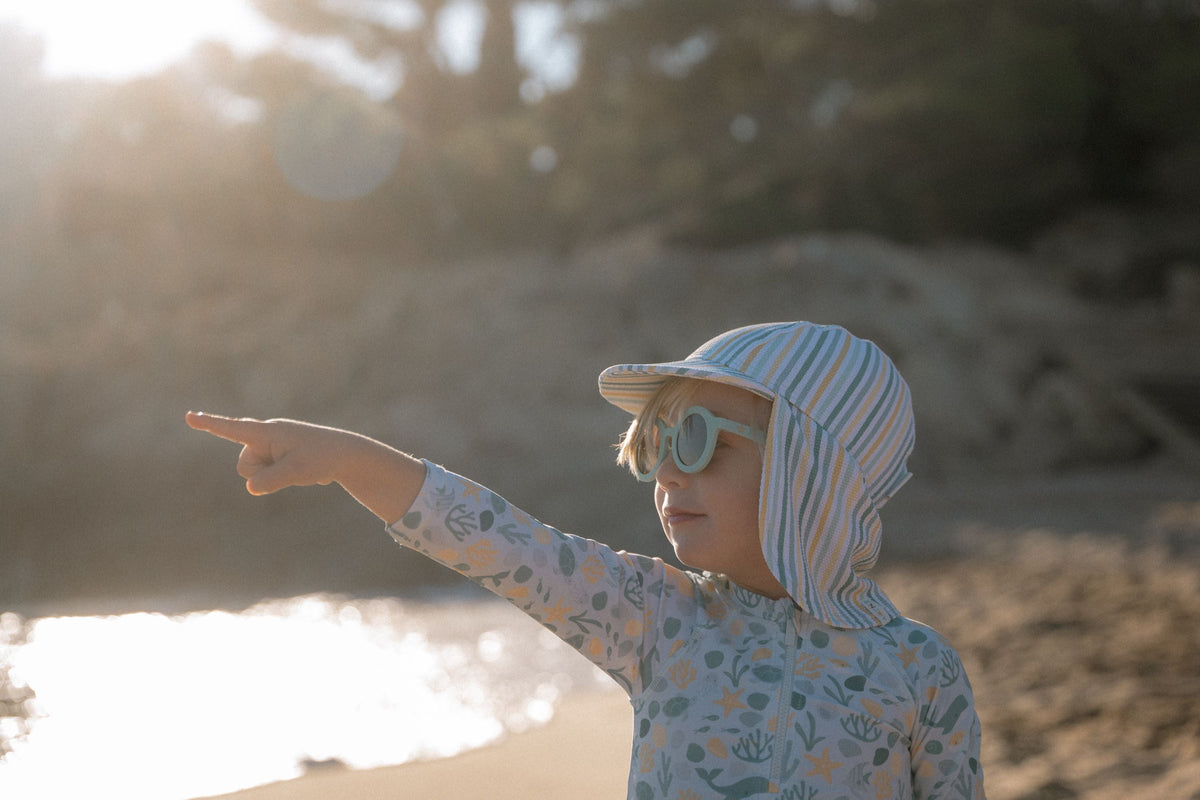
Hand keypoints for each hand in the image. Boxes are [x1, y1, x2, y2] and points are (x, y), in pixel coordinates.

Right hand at [186, 411, 425, 522]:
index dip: (210, 424)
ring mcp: (273, 447)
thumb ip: (270, 480)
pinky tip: (305, 471)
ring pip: (256, 474)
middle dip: (261, 474)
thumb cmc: (322, 458)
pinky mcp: (279, 457)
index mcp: (268, 432)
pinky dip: (285, 478)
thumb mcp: (296, 471)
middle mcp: (267, 436)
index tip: (189, 416)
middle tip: (293, 467)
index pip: (233, 428)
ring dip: (274, 478)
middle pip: (245, 465)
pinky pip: (270, 475)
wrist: (347, 456)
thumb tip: (251, 487)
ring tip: (301, 469)